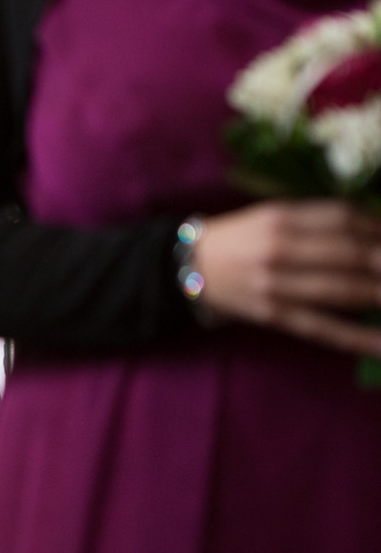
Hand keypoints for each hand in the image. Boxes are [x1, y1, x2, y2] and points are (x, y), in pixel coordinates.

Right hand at [193, 199, 380, 355]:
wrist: (191, 267)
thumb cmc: (240, 238)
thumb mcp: (274, 215)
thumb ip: (319, 220)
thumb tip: (377, 232)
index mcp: (281, 218)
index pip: (345, 219)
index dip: (379, 228)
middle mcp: (280, 250)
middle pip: (351, 254)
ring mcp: (277, 286)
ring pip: (343, 291)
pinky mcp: (274, 316)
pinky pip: (323, 328)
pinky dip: (359, 338)